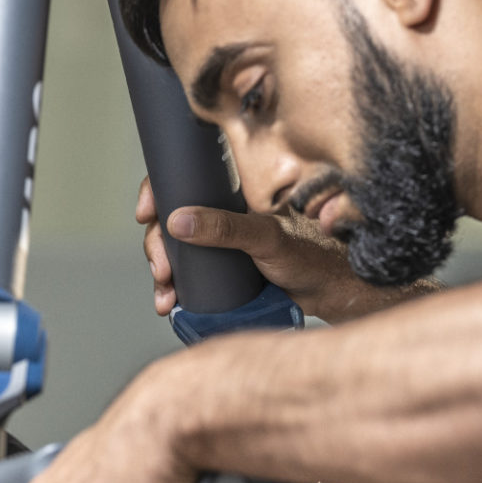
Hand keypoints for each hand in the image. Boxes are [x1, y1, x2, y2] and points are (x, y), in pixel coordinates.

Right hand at [138, 175, 420, 324]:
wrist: (335, 293)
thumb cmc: (313, 255)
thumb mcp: (266, 236)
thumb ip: (225, 227)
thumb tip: (178, 219)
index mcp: (236, 192)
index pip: (186, 178)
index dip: (159, 190)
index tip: (146, 212)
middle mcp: (225, 214)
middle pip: (173, 219)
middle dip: (158, 245)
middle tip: (162, 269)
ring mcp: (222, 243)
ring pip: (176, 250)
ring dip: (163, 272)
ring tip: (166, 295)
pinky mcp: (223, 272)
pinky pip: (187, 275)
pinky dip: (173, 290)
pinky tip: (169, 304)